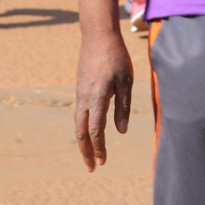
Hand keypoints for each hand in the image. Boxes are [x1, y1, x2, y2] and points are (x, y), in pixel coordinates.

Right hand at [74, 30, 133, 171]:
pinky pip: (79, 114)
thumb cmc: (117, 57)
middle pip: (81, 132)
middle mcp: (84, 99)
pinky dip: (82, 128)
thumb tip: (121, 131)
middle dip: (86, 151)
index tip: (103, 161)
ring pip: (78, 124)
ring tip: (89, 155)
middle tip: (92, 167)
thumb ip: (123, 106)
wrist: (97, 36)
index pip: (96, 130)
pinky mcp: (80, 89)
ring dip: (83, 141)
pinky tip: (89, 134)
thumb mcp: (126, 81)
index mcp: (98, 97)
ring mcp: (80, 94)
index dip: (99, 148)